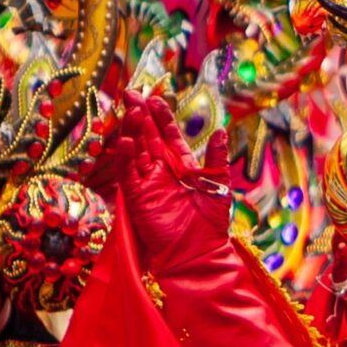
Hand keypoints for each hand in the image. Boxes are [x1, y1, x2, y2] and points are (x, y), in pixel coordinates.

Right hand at [88, 91, 233, 263]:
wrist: (197, 253)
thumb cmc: (209, 223)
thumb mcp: (218, 184)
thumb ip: (216, 158)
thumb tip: (221, 131)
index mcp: (180, 165)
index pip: (167, 135)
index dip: (161, 117)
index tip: (156, 99)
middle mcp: (160, 171)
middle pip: (147, 137)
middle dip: (140, 115)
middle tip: (132, 93)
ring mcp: (146, 183)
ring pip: (135, 151)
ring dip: (132, 131)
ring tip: (131, 111)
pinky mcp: (136, 198)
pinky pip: (127, 174)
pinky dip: (125, 157)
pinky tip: (126, 141)